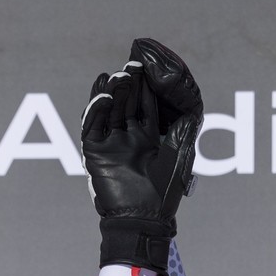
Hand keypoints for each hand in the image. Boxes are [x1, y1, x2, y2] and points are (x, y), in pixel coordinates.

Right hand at [80, 38, 201, 274]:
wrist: (146, 218)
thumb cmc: (167, 185)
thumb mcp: (183, 138)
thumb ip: (180, 105)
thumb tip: (169, 74)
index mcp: (150, 134)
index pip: (148, 99)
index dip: (148, 79)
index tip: (148, 57)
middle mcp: (129, 136)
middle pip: (129, 101)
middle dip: (131, 82)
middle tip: (133, 65)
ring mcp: (111, 144)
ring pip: (110, 110)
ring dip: (114, 92)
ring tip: (120, 77)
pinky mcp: (95, 154)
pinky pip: (92, 127)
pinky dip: (97, 110)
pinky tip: (105, 95)